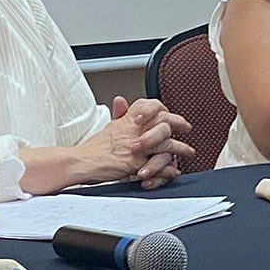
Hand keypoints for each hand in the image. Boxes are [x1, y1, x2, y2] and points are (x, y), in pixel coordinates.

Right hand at [76, 98, 193, 185]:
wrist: (81, 162)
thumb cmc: (94, 148)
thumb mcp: (108, 126)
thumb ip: (120, 115)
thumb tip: (121, 99)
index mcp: (129, 120)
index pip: (153, 107)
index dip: (165, 110)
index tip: (172, 115)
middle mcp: (135, 130)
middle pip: (164, 123)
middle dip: (179, 125)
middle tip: (187, 128)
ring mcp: (136, 147)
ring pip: (166, 144)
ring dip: (180, 149)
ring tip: (188, 152)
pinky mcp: (135, 163)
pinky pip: (158, 165)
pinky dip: (168, 169)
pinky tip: (173, 170)